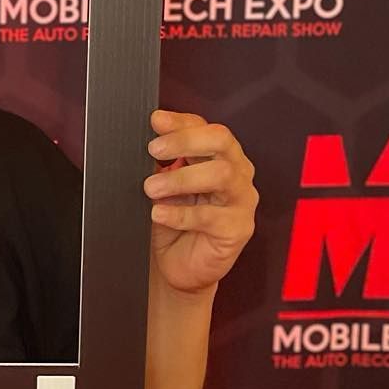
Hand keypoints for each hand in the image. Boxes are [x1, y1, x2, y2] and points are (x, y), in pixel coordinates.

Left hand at [143, 110, 257, 295]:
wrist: (178, 266)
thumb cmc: (174, 224)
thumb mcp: (163, 187)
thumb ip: (160, 164)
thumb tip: (146, 140)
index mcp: (220, 157)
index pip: (207, 128)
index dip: (182, 122)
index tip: (156, 121)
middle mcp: (236, 173)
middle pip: (221, 141)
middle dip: (185, 141)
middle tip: (154, 150)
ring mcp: (242, 200)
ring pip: (222, 174)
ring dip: (182, 178)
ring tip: (151, 188)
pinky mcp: (238, 229)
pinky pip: (211, 216)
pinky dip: (180, 214)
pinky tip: (159, 213)